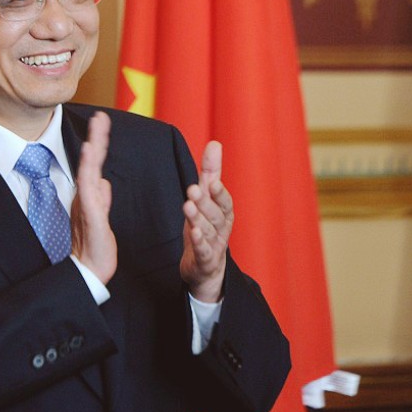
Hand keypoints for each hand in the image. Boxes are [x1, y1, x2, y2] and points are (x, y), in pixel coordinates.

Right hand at [70, 113, 116, 283]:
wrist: (90, 270)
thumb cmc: (96, 246)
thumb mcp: (102, 217)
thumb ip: (102, 198)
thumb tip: (104, 181)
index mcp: (90, 195)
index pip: (95, 164)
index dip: (99, 142)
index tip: (102, 121)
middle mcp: (85, 195)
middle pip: (91, 160)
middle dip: (97, 136)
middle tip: (100, 114)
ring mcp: (85, 202)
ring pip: (89, 168)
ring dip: (93, 145)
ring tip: (97, 125)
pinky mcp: (89, 212)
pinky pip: (87, 187)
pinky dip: (87, 168)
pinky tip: (89, 152)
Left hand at [180, 140, 233, 301]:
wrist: (206, 268)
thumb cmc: (207, 227)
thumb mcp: (207, 199)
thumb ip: (211, 173)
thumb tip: (215, 143)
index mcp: (224, 212)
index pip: (224, 200)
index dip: (218, 191)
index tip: (210, 180)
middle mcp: (221, 227)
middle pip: (214, 214)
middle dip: (205, 202)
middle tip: (192, 189)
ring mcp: (214, 244)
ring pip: (208, 230)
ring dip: (198, 218)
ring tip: (187, 206)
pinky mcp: (204, 259)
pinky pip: (203, 250)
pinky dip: (199, 242)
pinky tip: (194, 233)